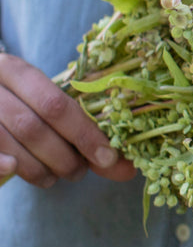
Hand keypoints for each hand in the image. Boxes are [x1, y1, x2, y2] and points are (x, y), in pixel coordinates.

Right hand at [0, 53, 135, 187]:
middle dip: (63, 156)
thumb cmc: (17, 97)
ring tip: (57, 176)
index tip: (108, 157)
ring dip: (39, 168)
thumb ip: (81, 129)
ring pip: (10, 142)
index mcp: (15, 70)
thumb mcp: (44, 100)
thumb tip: (126, 168)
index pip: (56, 104)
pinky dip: (2, 166)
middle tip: (80, 172)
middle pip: (33, 127)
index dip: (85, 133)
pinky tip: (16, 171)